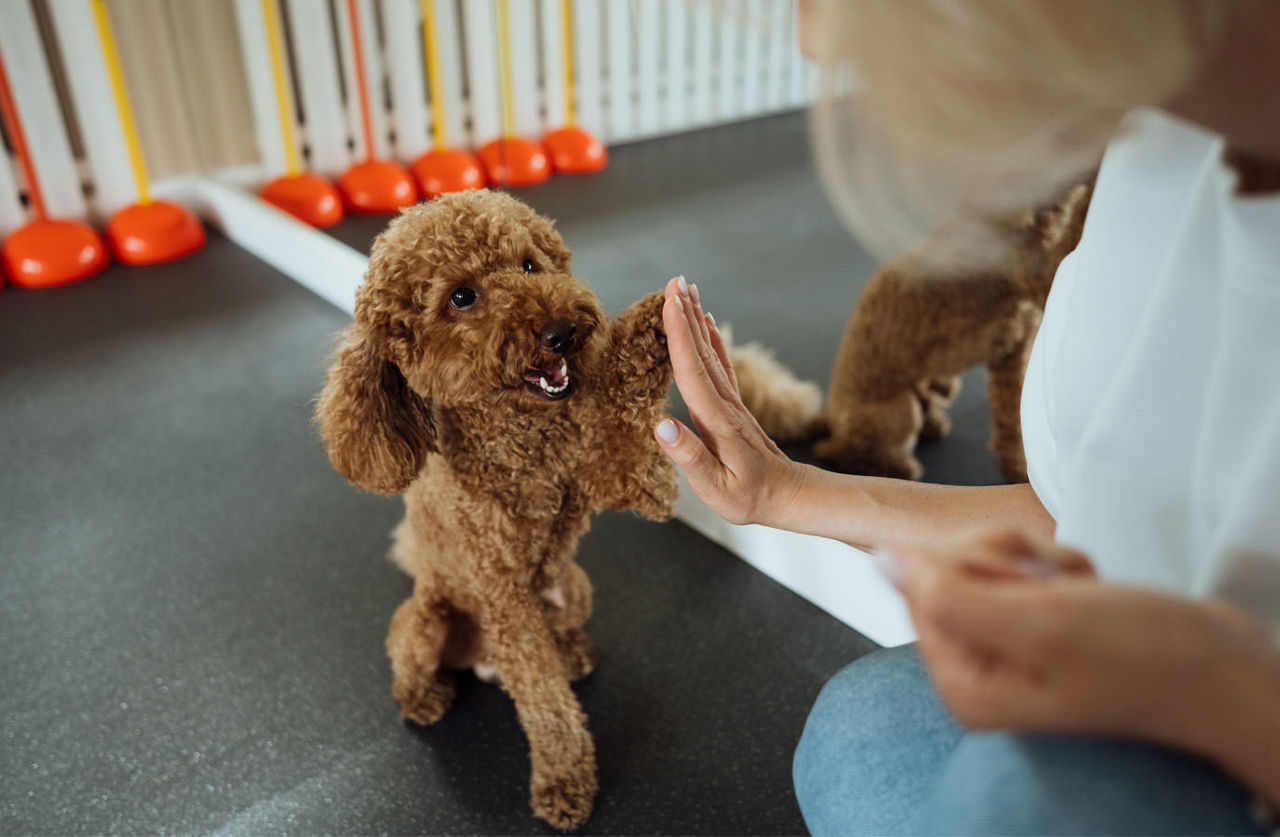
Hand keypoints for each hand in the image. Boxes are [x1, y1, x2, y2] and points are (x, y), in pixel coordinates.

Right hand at [652, 276, 804, 525]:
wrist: (789, 496)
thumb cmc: (750, 497)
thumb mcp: (716, 488)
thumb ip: (689, 456)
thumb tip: (662, 426)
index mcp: (715, 421)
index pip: (692, 371)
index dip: (678, 335)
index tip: (669, 303)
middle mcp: (725, 404)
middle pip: (701, 351)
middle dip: (687, 315)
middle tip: (675, 281)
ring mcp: (731, 402)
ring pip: (711, 352)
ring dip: (697, 320)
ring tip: (686, 291)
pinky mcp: (734, 406)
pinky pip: (721, 364)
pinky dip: (712, 339)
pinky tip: (708, 324)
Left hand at [883, 529, 1278, 756]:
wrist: (1225, 667)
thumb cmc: (1147, 657)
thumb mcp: (1042, 624)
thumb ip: (951, 595)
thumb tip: (882, 560)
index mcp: (965, 685)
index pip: (921, 588)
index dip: (974, 567)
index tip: (1024, 585)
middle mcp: (978, 669)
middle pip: (950, 570)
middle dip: (1011, 563)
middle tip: (1057, 590)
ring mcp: (1006, 646)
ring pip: (989, 561)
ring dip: (1040, 563)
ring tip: (1080, 594)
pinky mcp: (1035, 624)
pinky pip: (1023, 566)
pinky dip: (1061, 568)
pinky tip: (1091, 593)